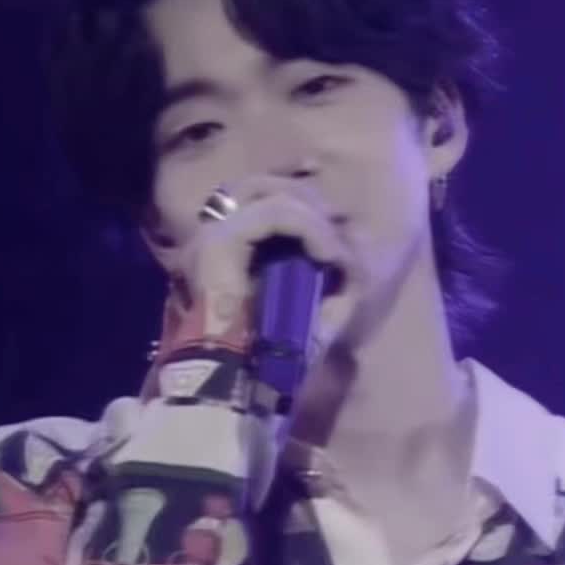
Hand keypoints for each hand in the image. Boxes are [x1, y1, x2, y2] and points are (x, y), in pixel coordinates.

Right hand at [179, 175, 354, 350]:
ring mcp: (211, 234)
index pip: (252, 195)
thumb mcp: (305, 313)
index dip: (296, 197)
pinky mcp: (222, 241)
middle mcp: (209, 233)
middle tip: (338, 233)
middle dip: (310, 202)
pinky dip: (311, 231)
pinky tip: (329, 254)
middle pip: (263, 184)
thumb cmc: (263, 356)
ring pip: (275, 196)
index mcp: (219, 247)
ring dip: (315, 221)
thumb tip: (355, 250)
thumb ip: (328, 283)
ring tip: (334, 253)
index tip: (325, 212)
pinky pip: (277, 217)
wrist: (232, 379)